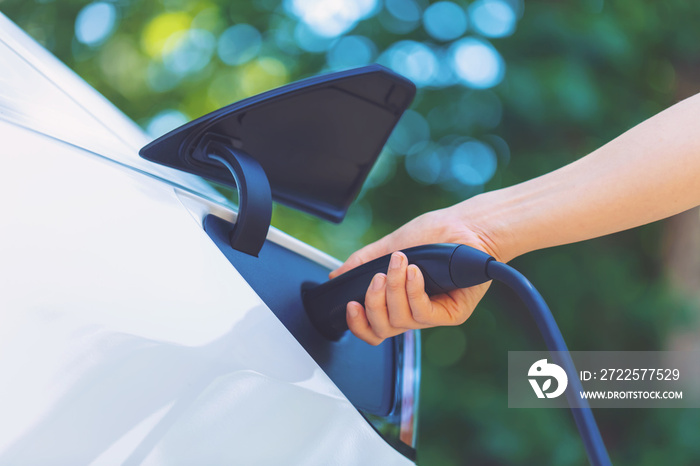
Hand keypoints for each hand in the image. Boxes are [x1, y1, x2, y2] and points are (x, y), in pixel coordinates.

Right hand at [329, 204, 503, 344]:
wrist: (466, 226)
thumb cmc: (435, 234)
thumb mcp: (391, 245)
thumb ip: (363, 262)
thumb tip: (337, 276)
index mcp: (398, 301)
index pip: (373, 327)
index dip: (358, 324)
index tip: (351, 305)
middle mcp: (414, 311)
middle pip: (382, 329)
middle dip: (374, 304)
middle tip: (377, 277)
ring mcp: (432, 315)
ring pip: (401, 321)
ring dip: (394, 290)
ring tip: (400, 264)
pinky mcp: (451, 314)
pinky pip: (423, 315)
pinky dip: (413, 292)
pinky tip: (414, 273)